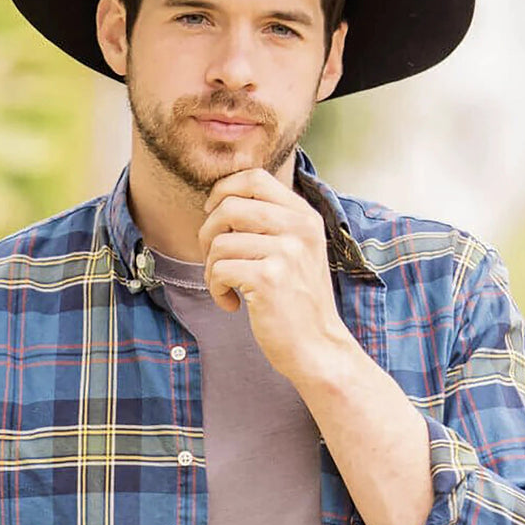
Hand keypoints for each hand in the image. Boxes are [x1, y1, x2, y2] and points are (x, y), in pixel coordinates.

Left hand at [198, 167, 349, 382]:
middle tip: (215, 260)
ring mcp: (286, 252)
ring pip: (219, 242)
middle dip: (208, 234)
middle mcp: (299, 228)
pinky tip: (232, 304)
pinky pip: (219, 270)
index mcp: (304, 216)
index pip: (254, 177)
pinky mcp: (270, 278)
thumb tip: (220, 199)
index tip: (214, 215)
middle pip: (228, 206)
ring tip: (227, 288)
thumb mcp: (296, 251)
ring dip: (211, 269)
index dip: (223, 190)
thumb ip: (270, 222)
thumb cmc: (297, 300)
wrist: (317, 347)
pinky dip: (216, 289)